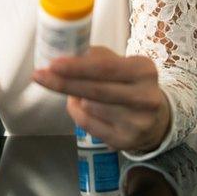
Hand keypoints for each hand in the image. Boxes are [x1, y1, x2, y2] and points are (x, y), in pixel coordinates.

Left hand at [32, 46, 170, 151]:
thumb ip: (96, 57)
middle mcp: (145, 97)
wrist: (156, 119)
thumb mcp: (122, 64)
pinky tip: (81, 106)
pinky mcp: (125, 141)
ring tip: (78, 92)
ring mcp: (137, 122)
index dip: (77, 66)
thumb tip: (65, 54)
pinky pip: (88, 125)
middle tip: (40, 75)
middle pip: (95, 90)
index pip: (106, 68)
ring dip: (74, 98)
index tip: (53, 63)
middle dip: (64, 82)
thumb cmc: (130, 85)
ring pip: (89, 107)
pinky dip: (77, 113)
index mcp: (144, 70)